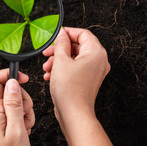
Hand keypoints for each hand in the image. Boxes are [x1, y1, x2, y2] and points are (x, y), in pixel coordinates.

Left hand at [0, 69, 34, 145]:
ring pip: (13, 100)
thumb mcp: (16, 129)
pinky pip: (13, 110)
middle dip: (21, 98)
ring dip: (23, 109)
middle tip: (24, 113)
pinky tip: (22, 128)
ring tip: (24, 124)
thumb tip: (11, 82)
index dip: (9, 75)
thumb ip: (13, 104)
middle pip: (7, 89)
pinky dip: (21, 117)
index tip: (23, 78)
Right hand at [42, 27, 111, 144]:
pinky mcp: (88, 79)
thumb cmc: (70, 90)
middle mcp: (99, 60)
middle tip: (48, 52)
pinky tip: (50, 75)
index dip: (67, 32)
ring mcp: (94, 71)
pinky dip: (63, 69)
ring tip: (47, 67)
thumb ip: (61, 43)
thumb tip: (61, 34)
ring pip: (74, 57)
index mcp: (96, 52)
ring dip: (58, 60)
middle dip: (59, 49)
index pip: (82, 33)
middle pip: (77, 46)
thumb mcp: (61, 61)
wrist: (74, 113)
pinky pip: (75, 68)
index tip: (56, 35)